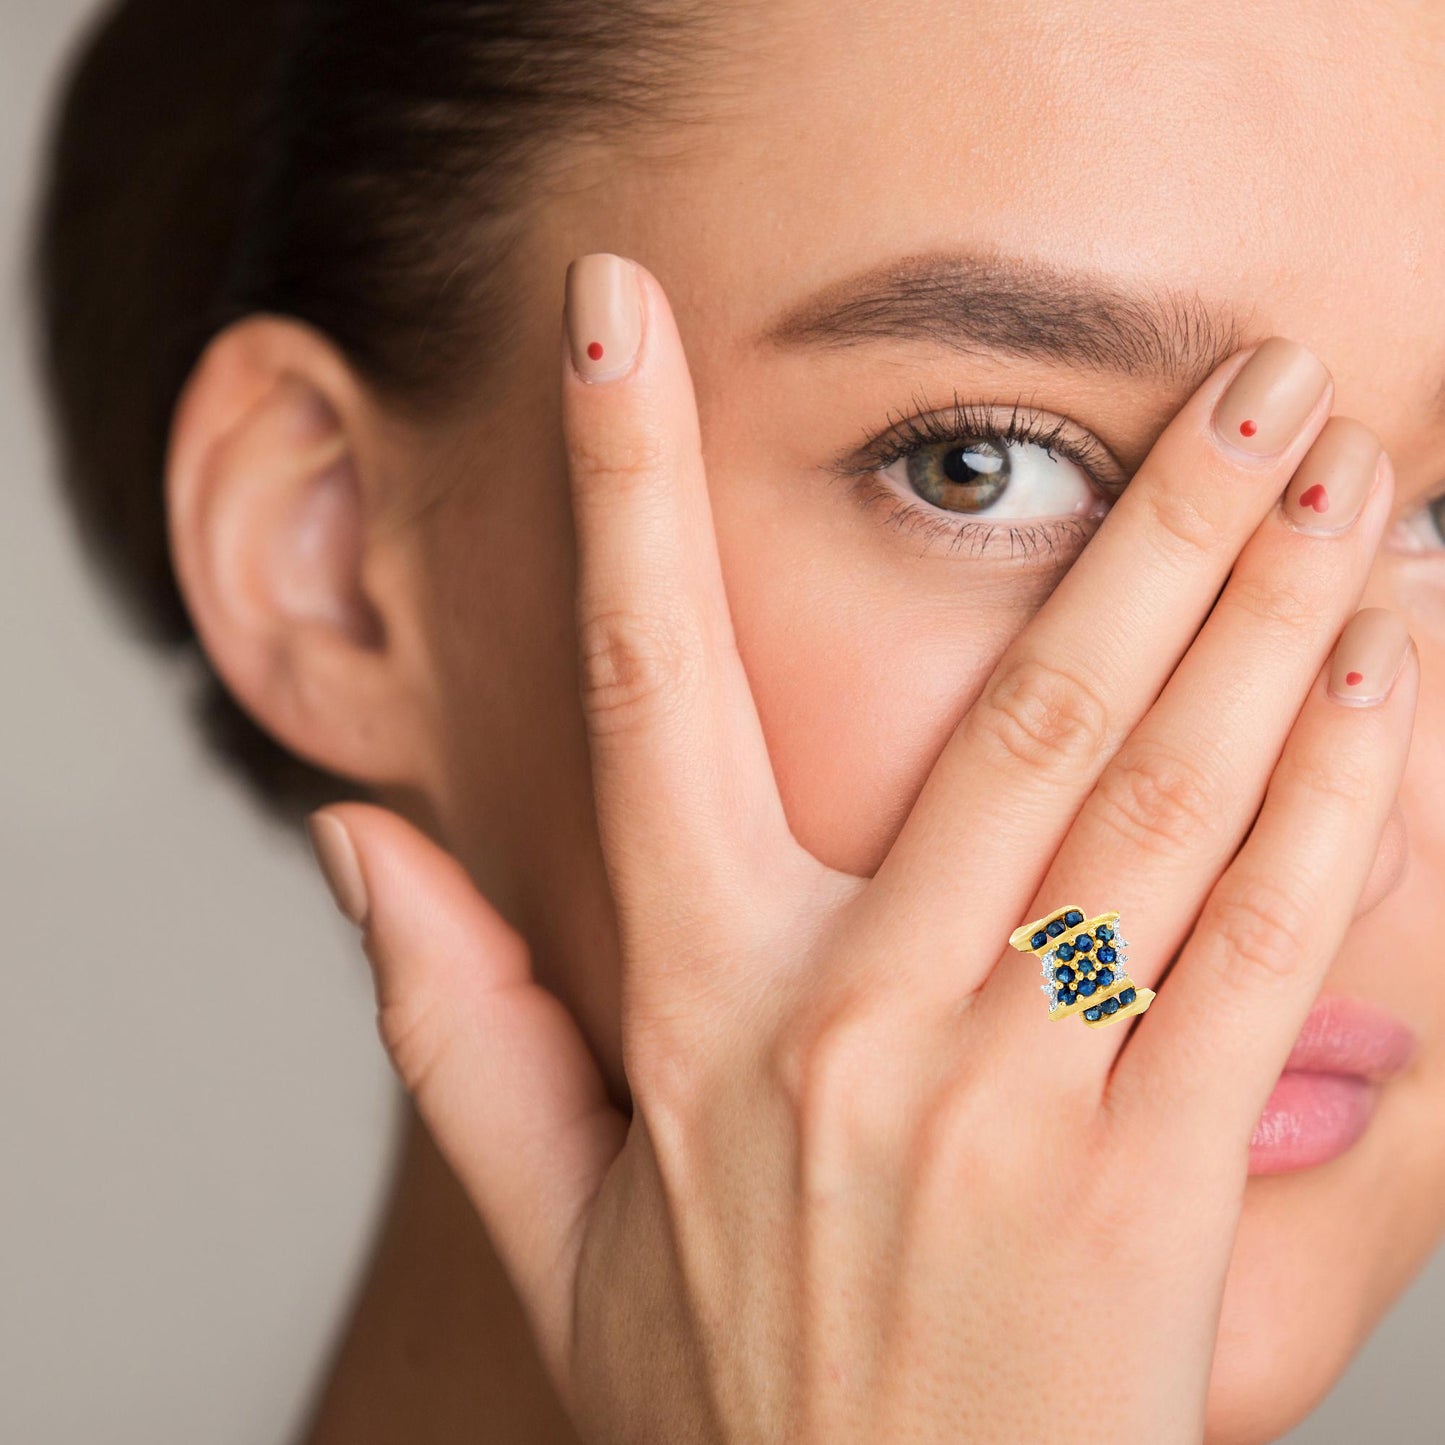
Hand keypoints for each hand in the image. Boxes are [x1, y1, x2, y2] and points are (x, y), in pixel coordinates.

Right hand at [307, 253, 1416, 1442]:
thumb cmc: (721, 1396)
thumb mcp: (551, 1211)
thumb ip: (446, 1018)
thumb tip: (354, 840)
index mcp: (691, 1004)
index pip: (640, 693)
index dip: (621, 490)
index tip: (617, 321)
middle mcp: (853, 1022)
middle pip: (1021, 715)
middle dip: (1152, 522)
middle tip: (1246, 372)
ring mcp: (1015, 1103)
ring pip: (1165, 805)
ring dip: (1274, 621)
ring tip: (1352, 478)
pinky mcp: (1155, 1193)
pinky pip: (1264, 957)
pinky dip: (1336, 804)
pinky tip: (1390, 679)